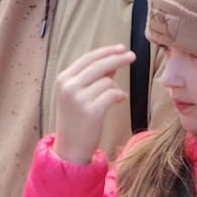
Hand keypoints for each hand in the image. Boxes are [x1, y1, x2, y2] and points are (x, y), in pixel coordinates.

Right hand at [51, 45, 134, 163]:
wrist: (70, 148)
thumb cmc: (76, 119)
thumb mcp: (78, 95)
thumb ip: (92, 77)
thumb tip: (112, 62)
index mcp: (63, 79)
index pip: (88, 58)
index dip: (106, 52)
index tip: (121, 48)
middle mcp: (69, 86)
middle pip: (99, 65)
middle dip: (118, 58)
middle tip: (132, 56)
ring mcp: (79, 99)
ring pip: (107, 81)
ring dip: (115, 87)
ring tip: (114, 98)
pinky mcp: (91, 111)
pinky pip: (113, 94)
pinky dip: (120, 96)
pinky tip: (119, 101)